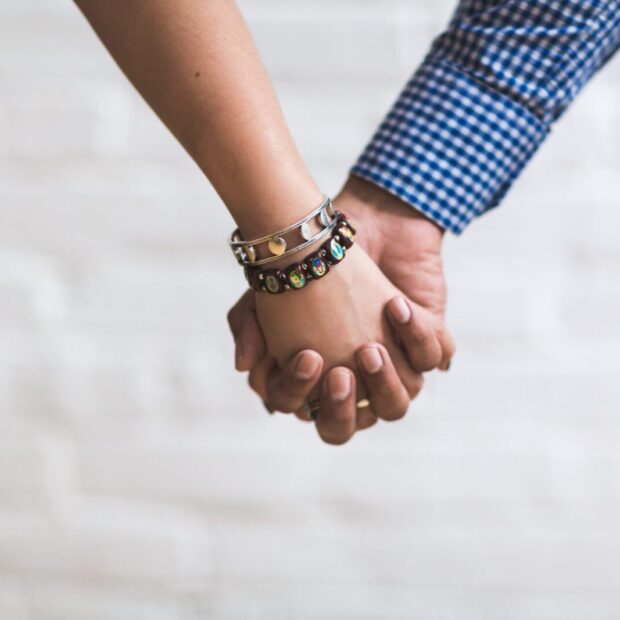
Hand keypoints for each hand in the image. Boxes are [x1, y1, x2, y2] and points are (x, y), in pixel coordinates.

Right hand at [228, 177, 454, 442]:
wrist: (364, 217)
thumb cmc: (313, 260)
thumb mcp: (269, 291)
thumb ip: (248, 327)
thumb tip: (243, 368)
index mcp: (319, 379)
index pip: (309, 411)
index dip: (304, 395)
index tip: (308, 356)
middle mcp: (357, 380)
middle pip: (351, 424)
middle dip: (345, 408)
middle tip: (341, 374)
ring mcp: (394, 365)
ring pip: (397, 405)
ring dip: (386, 383)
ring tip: (370, 348)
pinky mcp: (426, 341)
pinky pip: (432, 359)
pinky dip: (418, 338)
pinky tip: (396, 306)